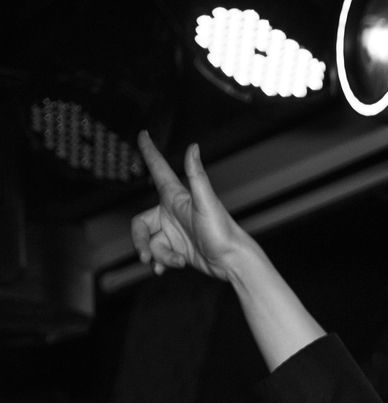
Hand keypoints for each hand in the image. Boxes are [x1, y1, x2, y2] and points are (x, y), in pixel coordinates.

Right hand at [131, 132, 244, 278]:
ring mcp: (173, 232)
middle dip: (139, 240)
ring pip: (150, 242)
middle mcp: (171, 213)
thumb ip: (197, 175)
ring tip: (175, 261)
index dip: (149, 152)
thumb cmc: (223, 232)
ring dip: (158, 255)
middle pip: (141, 223)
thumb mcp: (207, 202)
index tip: (143, 134)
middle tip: (144, 255)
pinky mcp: (177, 249)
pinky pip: (158, 254)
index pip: (158, 169)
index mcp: (176, 197)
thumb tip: (193, 147)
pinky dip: (160, 262)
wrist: (232, 261)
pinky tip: (166, 268)